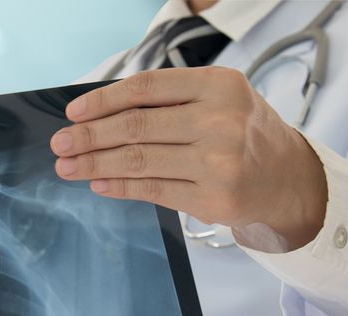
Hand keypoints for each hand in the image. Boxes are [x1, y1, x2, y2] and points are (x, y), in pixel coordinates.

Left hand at [50, 67, 327, 252]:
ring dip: (94, 163)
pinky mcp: (213, 198)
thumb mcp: (217, 99)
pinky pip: (151, 191)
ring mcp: (218, 162)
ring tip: (67, 166)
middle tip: (60, 143)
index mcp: (218, 86)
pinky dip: (118, 186)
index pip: (146, 89)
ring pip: (139, 161)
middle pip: (136, 127)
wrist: (287, 177)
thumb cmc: (240, 132)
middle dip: (89, 136)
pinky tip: (97, 182)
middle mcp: (221, 121)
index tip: (74, 112)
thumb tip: (98, 113)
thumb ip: (168, 101)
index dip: (102, 101)